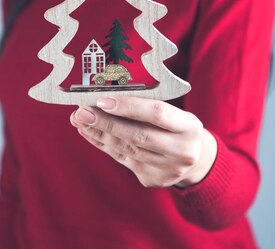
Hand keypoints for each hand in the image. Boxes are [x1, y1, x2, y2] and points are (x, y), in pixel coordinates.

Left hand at [69, 96, 217, 188]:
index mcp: (189, 127)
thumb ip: (147, 105)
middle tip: (81, 112)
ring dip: (98, 134)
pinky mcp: (154, 180)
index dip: (129, 107)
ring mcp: (168, 169)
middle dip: (105, 123)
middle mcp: (182, 151)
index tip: (103, 100)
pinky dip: (103, 145)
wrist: (195, 159)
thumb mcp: (174, 113)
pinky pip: (122, 159)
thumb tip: (105, 94)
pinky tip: (88, 133)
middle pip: (138, 135)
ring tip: (79, 120)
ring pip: (126, 149)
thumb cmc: (177, 126)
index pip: (157, 113)